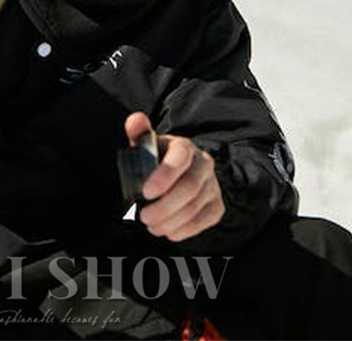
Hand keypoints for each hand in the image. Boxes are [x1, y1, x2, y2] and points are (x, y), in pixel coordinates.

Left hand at [124, 112, 224, 241]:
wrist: (180, 171)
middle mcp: (204, 164)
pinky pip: (203, 222)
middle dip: (164, 207)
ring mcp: (212, 186)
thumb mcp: (147, 144)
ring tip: (151, 225)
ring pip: (194, 208)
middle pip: (189, 188)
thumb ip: (139, 132)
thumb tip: (135, 120)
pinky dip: (183, 230)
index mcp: (185, 147)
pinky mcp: (216, 206)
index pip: (180, 159)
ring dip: (170, 221)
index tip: (145, 192)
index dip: (164, 176)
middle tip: (143, 217)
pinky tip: (168, 231)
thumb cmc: (158, 158)